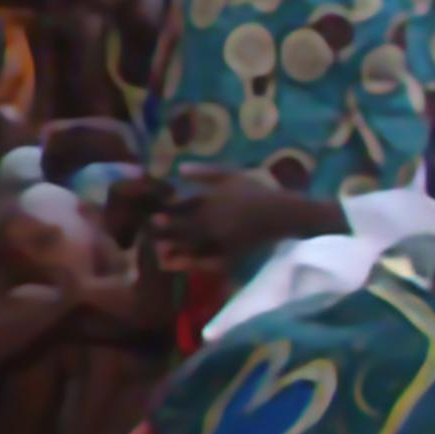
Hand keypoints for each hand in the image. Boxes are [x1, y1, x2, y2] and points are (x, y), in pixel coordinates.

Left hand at [163, 174, 325, 267]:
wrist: (284, 214)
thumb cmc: (256, 192)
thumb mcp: (231, 175)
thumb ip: (205, 172)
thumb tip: (179, 168)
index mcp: (213, 201)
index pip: (181, 207)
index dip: (165, 212)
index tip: (151, 214)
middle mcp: (215, 222)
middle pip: (182, 228)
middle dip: (164, 232)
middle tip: (150, 234)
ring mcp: (223, 240)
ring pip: (191, 247)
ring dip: (173, 248)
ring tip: (159, 251)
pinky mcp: (232, 255)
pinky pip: (207, 263)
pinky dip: (191, 264)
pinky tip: (179, 265)